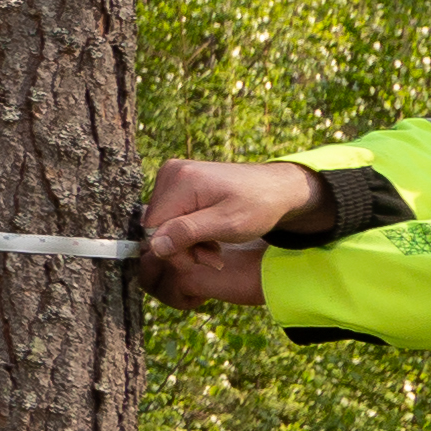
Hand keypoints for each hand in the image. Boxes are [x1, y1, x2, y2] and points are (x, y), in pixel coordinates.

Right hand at [140, 157, 312, 311]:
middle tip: (213, 256)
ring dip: (187, 243)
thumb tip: (154, 245)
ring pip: (163, 224)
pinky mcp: (178, 182)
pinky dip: (188, 231)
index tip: (206, 257)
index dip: (175, 250)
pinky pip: (170, 216)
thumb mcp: (227, 224)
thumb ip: (188, 232)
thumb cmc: (258, 206)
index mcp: (181, 179)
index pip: (155, 227)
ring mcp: (174, 175)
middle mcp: (171, 173)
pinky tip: (209, 234)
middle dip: (183, 247)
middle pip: (157, 225)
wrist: (276, 189)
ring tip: (214, 246)